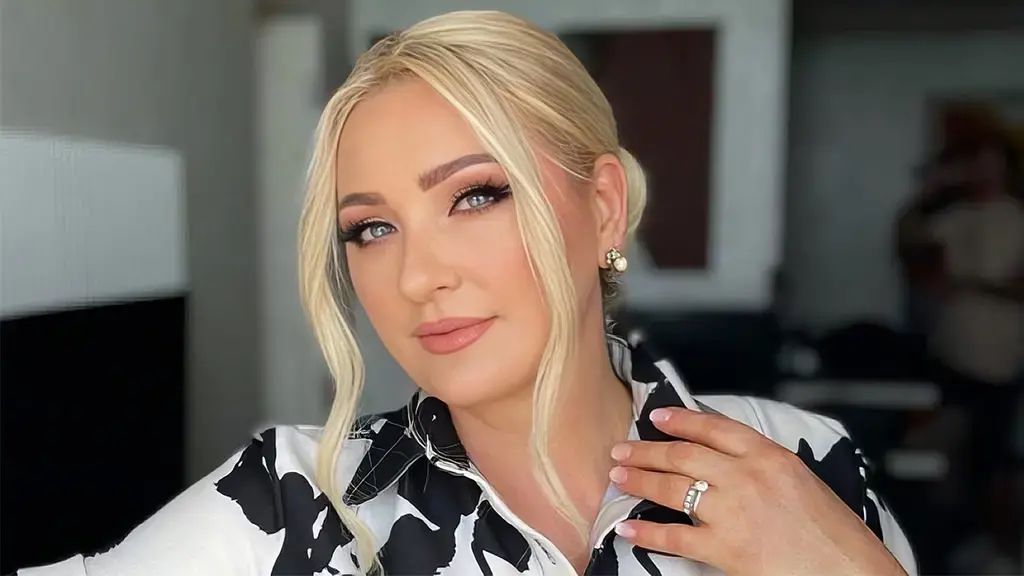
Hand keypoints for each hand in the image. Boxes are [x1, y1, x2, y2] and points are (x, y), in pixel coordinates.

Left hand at [608, 408, 906, 575]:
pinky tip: (627, 528)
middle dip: (646, 450)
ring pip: (672, 488)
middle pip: (683, 454)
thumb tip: (725, 461)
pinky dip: (646, 532)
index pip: (713, 427)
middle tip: (621, 449)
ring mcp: (733, 511)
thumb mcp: (802, 481)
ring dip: (639, 481)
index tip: (656, 418)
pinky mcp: (726, 548)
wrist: (850, 572)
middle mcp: (747, 477)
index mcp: (770, 456)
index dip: (680, 420)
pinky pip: (675, 536)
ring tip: (618, 477)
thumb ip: (763, 465)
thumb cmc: (833, 534)